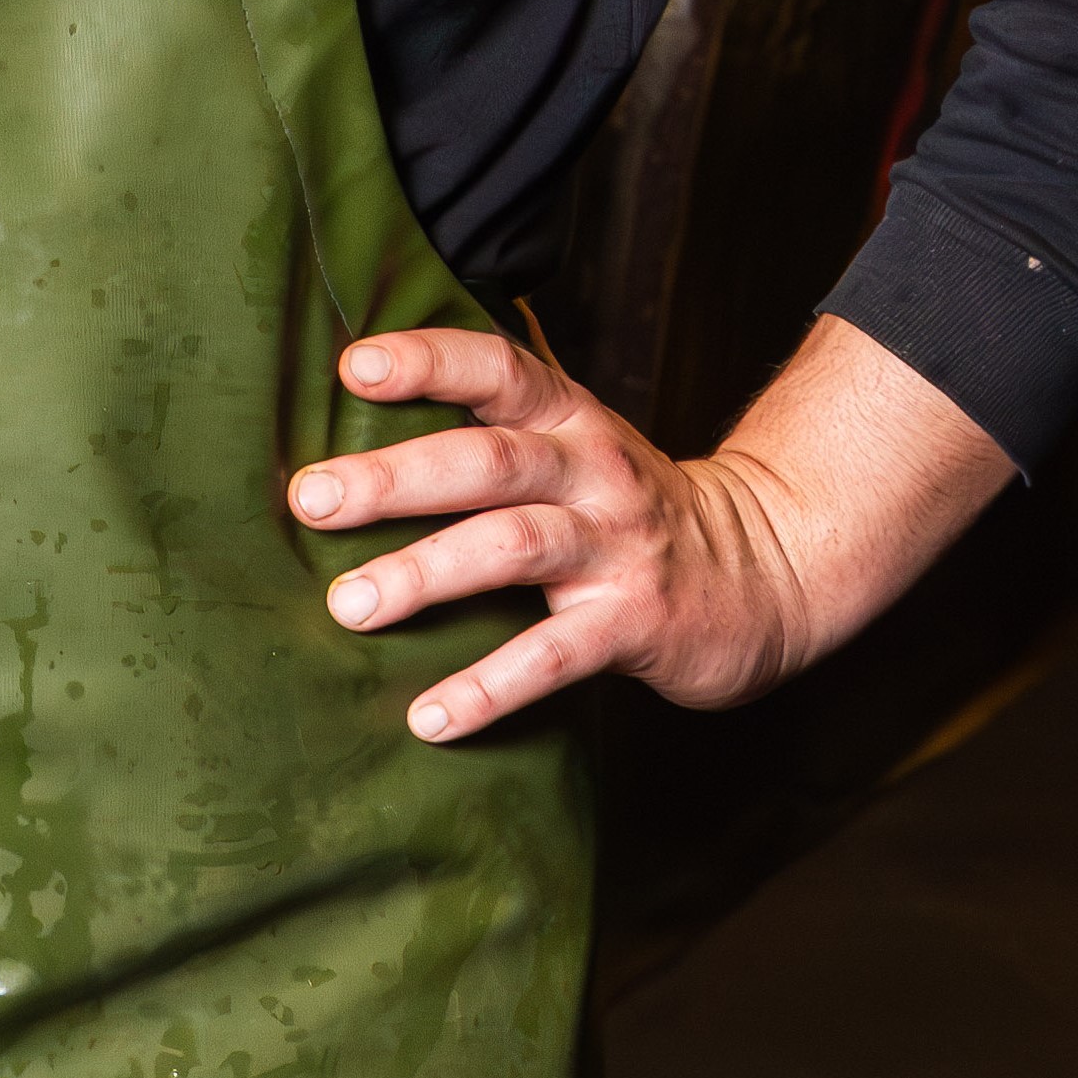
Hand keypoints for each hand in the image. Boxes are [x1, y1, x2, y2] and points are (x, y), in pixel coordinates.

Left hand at [287, 313, 1014, 742]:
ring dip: (426, 575)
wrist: (767, 572)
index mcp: (569, 418)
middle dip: (395, 478)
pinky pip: (555, 657)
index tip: (354, 365)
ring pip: (513, 547)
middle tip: (309, 498)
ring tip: (349, 606)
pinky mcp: (635, 624)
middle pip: (489, 460)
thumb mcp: (575, 442)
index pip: (498, 368)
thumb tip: (356, 385)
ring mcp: (617, 548)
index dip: (430, 360)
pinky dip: (491, 688)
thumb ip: (492, 417)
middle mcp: (592, 471)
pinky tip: (431, 717)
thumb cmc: (627, 505)